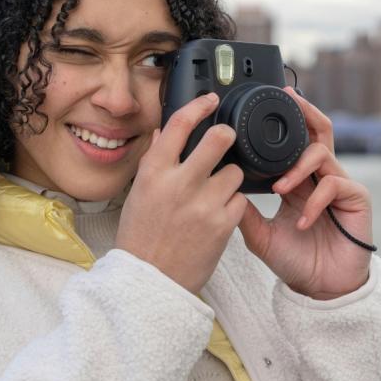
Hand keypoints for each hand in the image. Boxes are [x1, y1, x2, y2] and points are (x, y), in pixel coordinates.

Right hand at [117, 93, 247, 293]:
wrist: (151, 281)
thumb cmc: (142, 237)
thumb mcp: (139, 193)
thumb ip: (155, 160)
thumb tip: (166, 130)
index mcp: (154, 172)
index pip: (180, 124)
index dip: (199, 105)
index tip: (211, 100)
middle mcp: (179, 183)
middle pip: (219, 138)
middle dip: (227, 135)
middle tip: (226, 140)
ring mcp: (204, 204)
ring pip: (235, 171)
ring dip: (229, 177)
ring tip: (215, 191)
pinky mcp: (223, 224)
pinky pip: (240, 199)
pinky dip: (233, 203)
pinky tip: (219, 212)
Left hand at [239, 87, 372, 299]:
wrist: (321, 290)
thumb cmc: (294, 261)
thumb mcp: (259, 234)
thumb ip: (242, 210)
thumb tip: (219, 187)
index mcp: (299, 180)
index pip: (295, 140)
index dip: (286, 120)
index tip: (267, 102)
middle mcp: (320, 176)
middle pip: (318, 130)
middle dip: (304, 111)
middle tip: (288, 98)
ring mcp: (340, 185)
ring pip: (321, 154)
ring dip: (296, 168)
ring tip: (280, 188)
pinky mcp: (356, 199)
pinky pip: (333, 184)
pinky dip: (313, 200)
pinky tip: (300, 220)